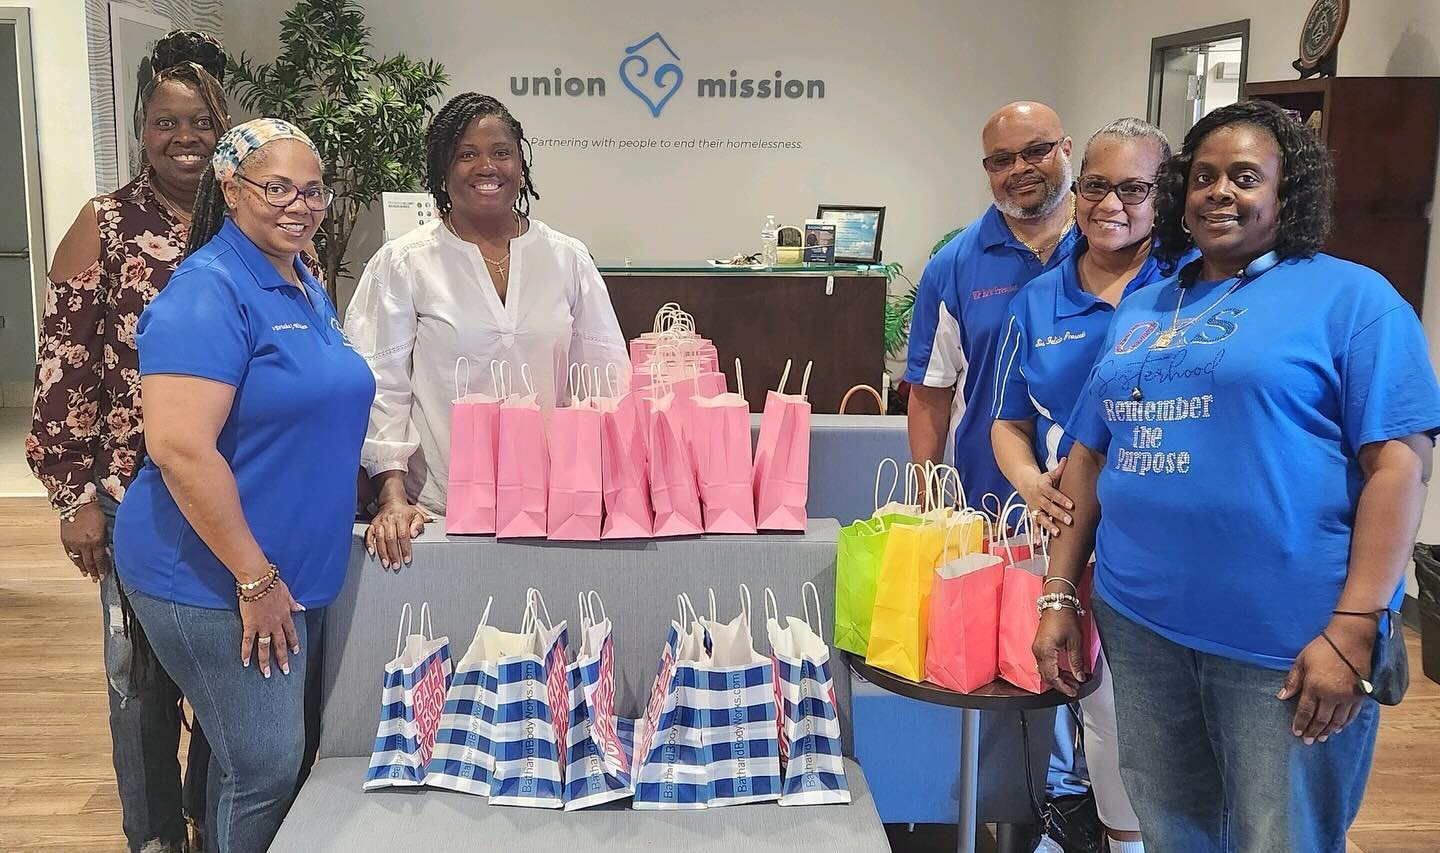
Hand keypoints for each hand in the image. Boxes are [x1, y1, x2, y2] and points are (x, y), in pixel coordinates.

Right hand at [60, 502, 111, 581]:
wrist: (78, 504)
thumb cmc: (95, 514)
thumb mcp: (105, 527)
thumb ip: (105, 541)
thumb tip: (106, 553)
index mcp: (96, 541)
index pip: (100, 559)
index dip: (102, 569)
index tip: (104, 576)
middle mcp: (84, 545)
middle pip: (89, 562)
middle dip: (93, 572)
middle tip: (96, 580)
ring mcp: (74, 543)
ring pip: (78, 560)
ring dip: (83, 568)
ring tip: (86, 575)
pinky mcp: (65, 541)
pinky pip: (70, 554)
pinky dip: (74, 560)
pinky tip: (77, 564)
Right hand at [239, 577, 303, 677]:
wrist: (258, 581)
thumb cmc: (272, 583)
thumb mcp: (287, 593)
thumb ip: (293, 603)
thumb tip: (301, 608)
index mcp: (285, 615)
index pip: (291, 633)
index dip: (293, 643)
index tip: (295, 652)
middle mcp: (275, 624)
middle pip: (280, 644)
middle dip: (282, 659)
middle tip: (284, 671)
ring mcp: (263, 626)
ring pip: (265, 647)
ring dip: (265, 661)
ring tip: (266, 673)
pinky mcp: (250, 625)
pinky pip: (248, 642)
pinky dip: (246, 653)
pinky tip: (245, 663)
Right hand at [365, 501, 428, 570]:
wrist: (392, 502)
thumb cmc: (406, 512)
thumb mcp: (417, 515)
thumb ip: (419, 524)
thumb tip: (414, 534)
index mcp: (401, 518)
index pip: (403, 535)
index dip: (405, 548)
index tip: (406, 559)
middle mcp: (389, 520)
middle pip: (391, 539)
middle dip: (393, 554)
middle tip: (396, 565)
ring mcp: (379, 523)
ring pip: (379, 539)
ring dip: (382, 552)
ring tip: (386, 563)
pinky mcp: (372, 525)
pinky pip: (368, 534)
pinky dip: (369, 544)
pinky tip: (371, 552)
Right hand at [1018, 458, 1072, 536]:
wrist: (1025, 484)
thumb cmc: (1043, 480)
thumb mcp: (1049, 473)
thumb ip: (1059, 469)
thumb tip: (1067, 459)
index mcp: (1043, 487)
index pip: (1053, 494)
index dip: (1062, 499)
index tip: (1072, 505)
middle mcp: (1038, 499)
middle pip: (1049, 507)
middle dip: (1058, 515)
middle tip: (1069, 521)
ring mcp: (1035, 508)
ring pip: (1041, 518)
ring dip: (1048, 526)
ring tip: (1057, 533)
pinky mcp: (1033, 514)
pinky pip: (1035, 525)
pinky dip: (1037, 534)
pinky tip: (1040, 542)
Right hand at [1033, 608, 1088, 695]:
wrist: (1057, 603)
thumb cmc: (1064, 618)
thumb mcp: (1075, 642)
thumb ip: (1076, 662)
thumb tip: (1079, 677)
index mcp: (1045, 652)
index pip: (1053, 677)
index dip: (1063, 687)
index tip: (1073, 692)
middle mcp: (1038, 652)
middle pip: (1047, 676)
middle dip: (1061, 684)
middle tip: (1075, 687)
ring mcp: (1037, 649)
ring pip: (1046, 671)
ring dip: (1058, 677)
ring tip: (1073, 680)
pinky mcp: (1039, 646)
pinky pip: (1045, 663)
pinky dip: (1055, 670)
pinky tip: (1065, 670)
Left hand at [1278, 619, 1373, 743]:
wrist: (1351, 640)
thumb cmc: (1322, 648)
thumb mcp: (1301, 661)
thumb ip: (1293, 681)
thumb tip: (1282, 697)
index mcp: (1315, 687)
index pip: (1306, 711)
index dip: (1300, 724)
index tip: (1296, 733)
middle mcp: (1331, 695)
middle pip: (1321, 719)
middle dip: (1313, 731)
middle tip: (1308, 741)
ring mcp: (1347, 697)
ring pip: (1337, 720)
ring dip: (1328, 730)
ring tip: (1321, 738)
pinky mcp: (1360, 695)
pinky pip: (1351, 715)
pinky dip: (1344, 724)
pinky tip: (1339, 728)